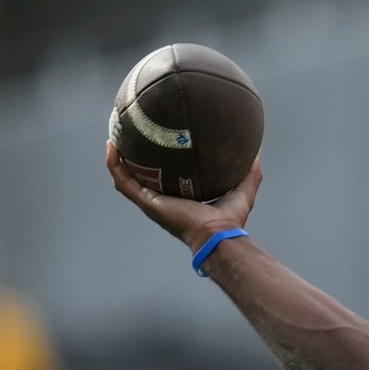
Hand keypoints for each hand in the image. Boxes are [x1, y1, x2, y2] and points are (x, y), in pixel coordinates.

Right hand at [105, 141, 261, 251]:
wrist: (218, 234)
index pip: (163, 179)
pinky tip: (112, 147)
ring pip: (125, 178)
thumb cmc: (230, 220)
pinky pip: (123, 181)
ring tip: (113, 137)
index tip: (153, 144)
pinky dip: (114, 165)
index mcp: (179, 199)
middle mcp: (161, 201)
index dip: (156, 163)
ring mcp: (151, 202)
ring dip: (116, 159)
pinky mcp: (147, 202)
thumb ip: (250, 173)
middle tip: (128, 135)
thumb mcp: (242, 190)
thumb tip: (256, 152)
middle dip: (131, 158)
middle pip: (139, 177)